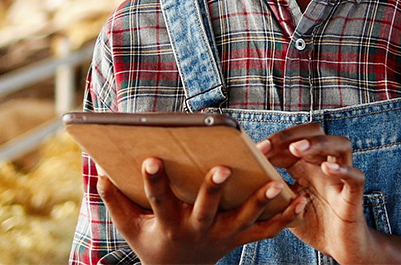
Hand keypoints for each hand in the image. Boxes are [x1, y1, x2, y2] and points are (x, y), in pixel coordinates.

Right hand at [98, 157, 305, 264]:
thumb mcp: (129, 226)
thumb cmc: (151, 241)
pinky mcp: (241, 239)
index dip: (154, 180)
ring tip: (274, 184)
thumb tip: (99, 171)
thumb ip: (115, 200)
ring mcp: (222, 236)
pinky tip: (301, 199)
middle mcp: (197, 230)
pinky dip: (285, 217)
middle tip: (222, 167)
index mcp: (169, 223)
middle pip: (206, 209)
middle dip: (213, 189)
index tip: (151, 158)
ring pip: (244, 219)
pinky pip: (266, 230)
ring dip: (260, 202)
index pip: (159, 199)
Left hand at [258, 123, 377, 263]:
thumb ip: (272, 190)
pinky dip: (344, 170)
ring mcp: (341, 178)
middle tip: (270, 146)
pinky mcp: (353, 196)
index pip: (294, 140)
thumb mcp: (285, 205)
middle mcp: (326, 165)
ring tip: (297, 149)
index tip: (257, 149)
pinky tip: (327, 168)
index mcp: (308, 166)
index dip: (276, 141)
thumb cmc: (313, 224)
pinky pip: (356, 177)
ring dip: (318, 143)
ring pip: (341, 145)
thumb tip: (241, 181)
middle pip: (317, 132)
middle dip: (293, 135)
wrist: (339, 247)